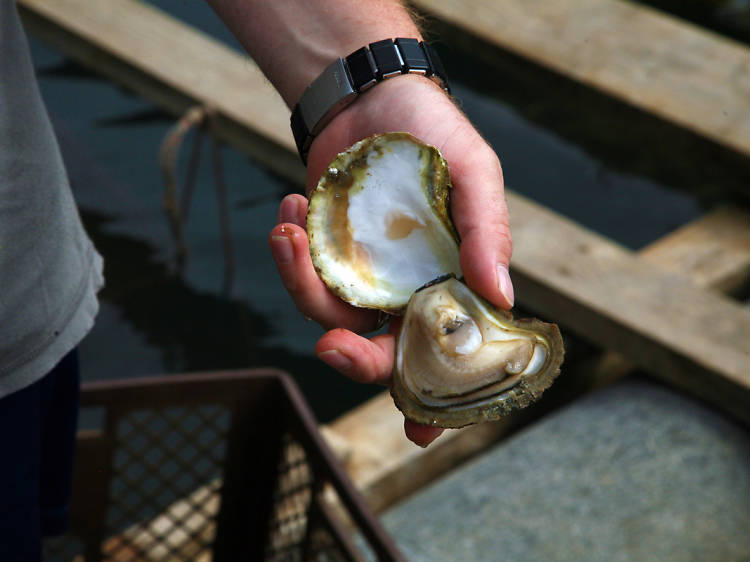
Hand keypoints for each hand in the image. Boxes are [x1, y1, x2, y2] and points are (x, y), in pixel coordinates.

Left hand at [269, 75, 513, 446]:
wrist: (374, 95)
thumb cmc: (436, 134)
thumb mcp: (474, 173)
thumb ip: (486, 232)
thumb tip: (502, 295)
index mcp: (449, 284)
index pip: (446, 352)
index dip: (435, 398)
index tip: (420, 433)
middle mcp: (405, 291)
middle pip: (379, 352)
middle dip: (352, 360)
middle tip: (330, 347)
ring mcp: (362, 276)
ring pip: (329, 315)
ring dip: (301, 285)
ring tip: (289, 230)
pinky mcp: (325, 254)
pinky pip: (303, 275)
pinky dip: (288, 250)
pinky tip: (290, 210)